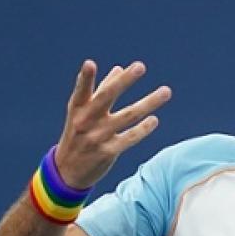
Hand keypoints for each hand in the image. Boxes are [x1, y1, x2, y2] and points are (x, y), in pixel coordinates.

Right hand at [53, 60, 171, 187]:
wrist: (67, 171)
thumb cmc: (77, 135)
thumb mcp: (82, 113)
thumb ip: (99, 90)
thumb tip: (119, 69)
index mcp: (77, 109)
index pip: (81, 91)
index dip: (85, 78)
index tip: (89, 64)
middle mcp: (86, 121)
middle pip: (107, 98)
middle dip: (124, 81)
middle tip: (140, 66)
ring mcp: (97, 137)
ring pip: (128, 116)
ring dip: (148, 103)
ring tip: (166, 91)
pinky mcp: (108, 152)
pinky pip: (130, 138)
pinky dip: (143, 129)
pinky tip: (154, 119)